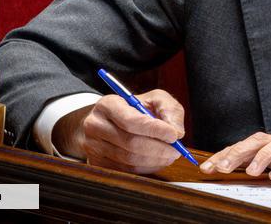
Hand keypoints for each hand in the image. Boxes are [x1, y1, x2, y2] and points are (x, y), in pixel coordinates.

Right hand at [55, 89, 185, 173]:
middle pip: (130, 142)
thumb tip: (177, 132)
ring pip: (129, 159)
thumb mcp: (154, 99)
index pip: (131, 120)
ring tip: (170, 155)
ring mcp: (93, 146)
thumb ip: (169, 110)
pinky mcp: (97, 163)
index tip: (174, 135)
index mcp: (108, 105)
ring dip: (155, 160)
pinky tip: (157, 161)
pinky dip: (146, 168)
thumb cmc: (135, 108)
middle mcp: (95, 125)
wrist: (107, 120)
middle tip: (177, 150)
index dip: (155, 130)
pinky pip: (126, 170)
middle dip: (158, 148)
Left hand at [200, 132, 270, 187]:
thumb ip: (258, 167)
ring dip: (262, 157)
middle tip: (222, 167)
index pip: (243, 146)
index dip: (224, 155)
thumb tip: (228, 171)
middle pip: (257, 141)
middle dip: (238, 153)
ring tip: (251, 171)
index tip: (207, 168)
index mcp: (270, 146)